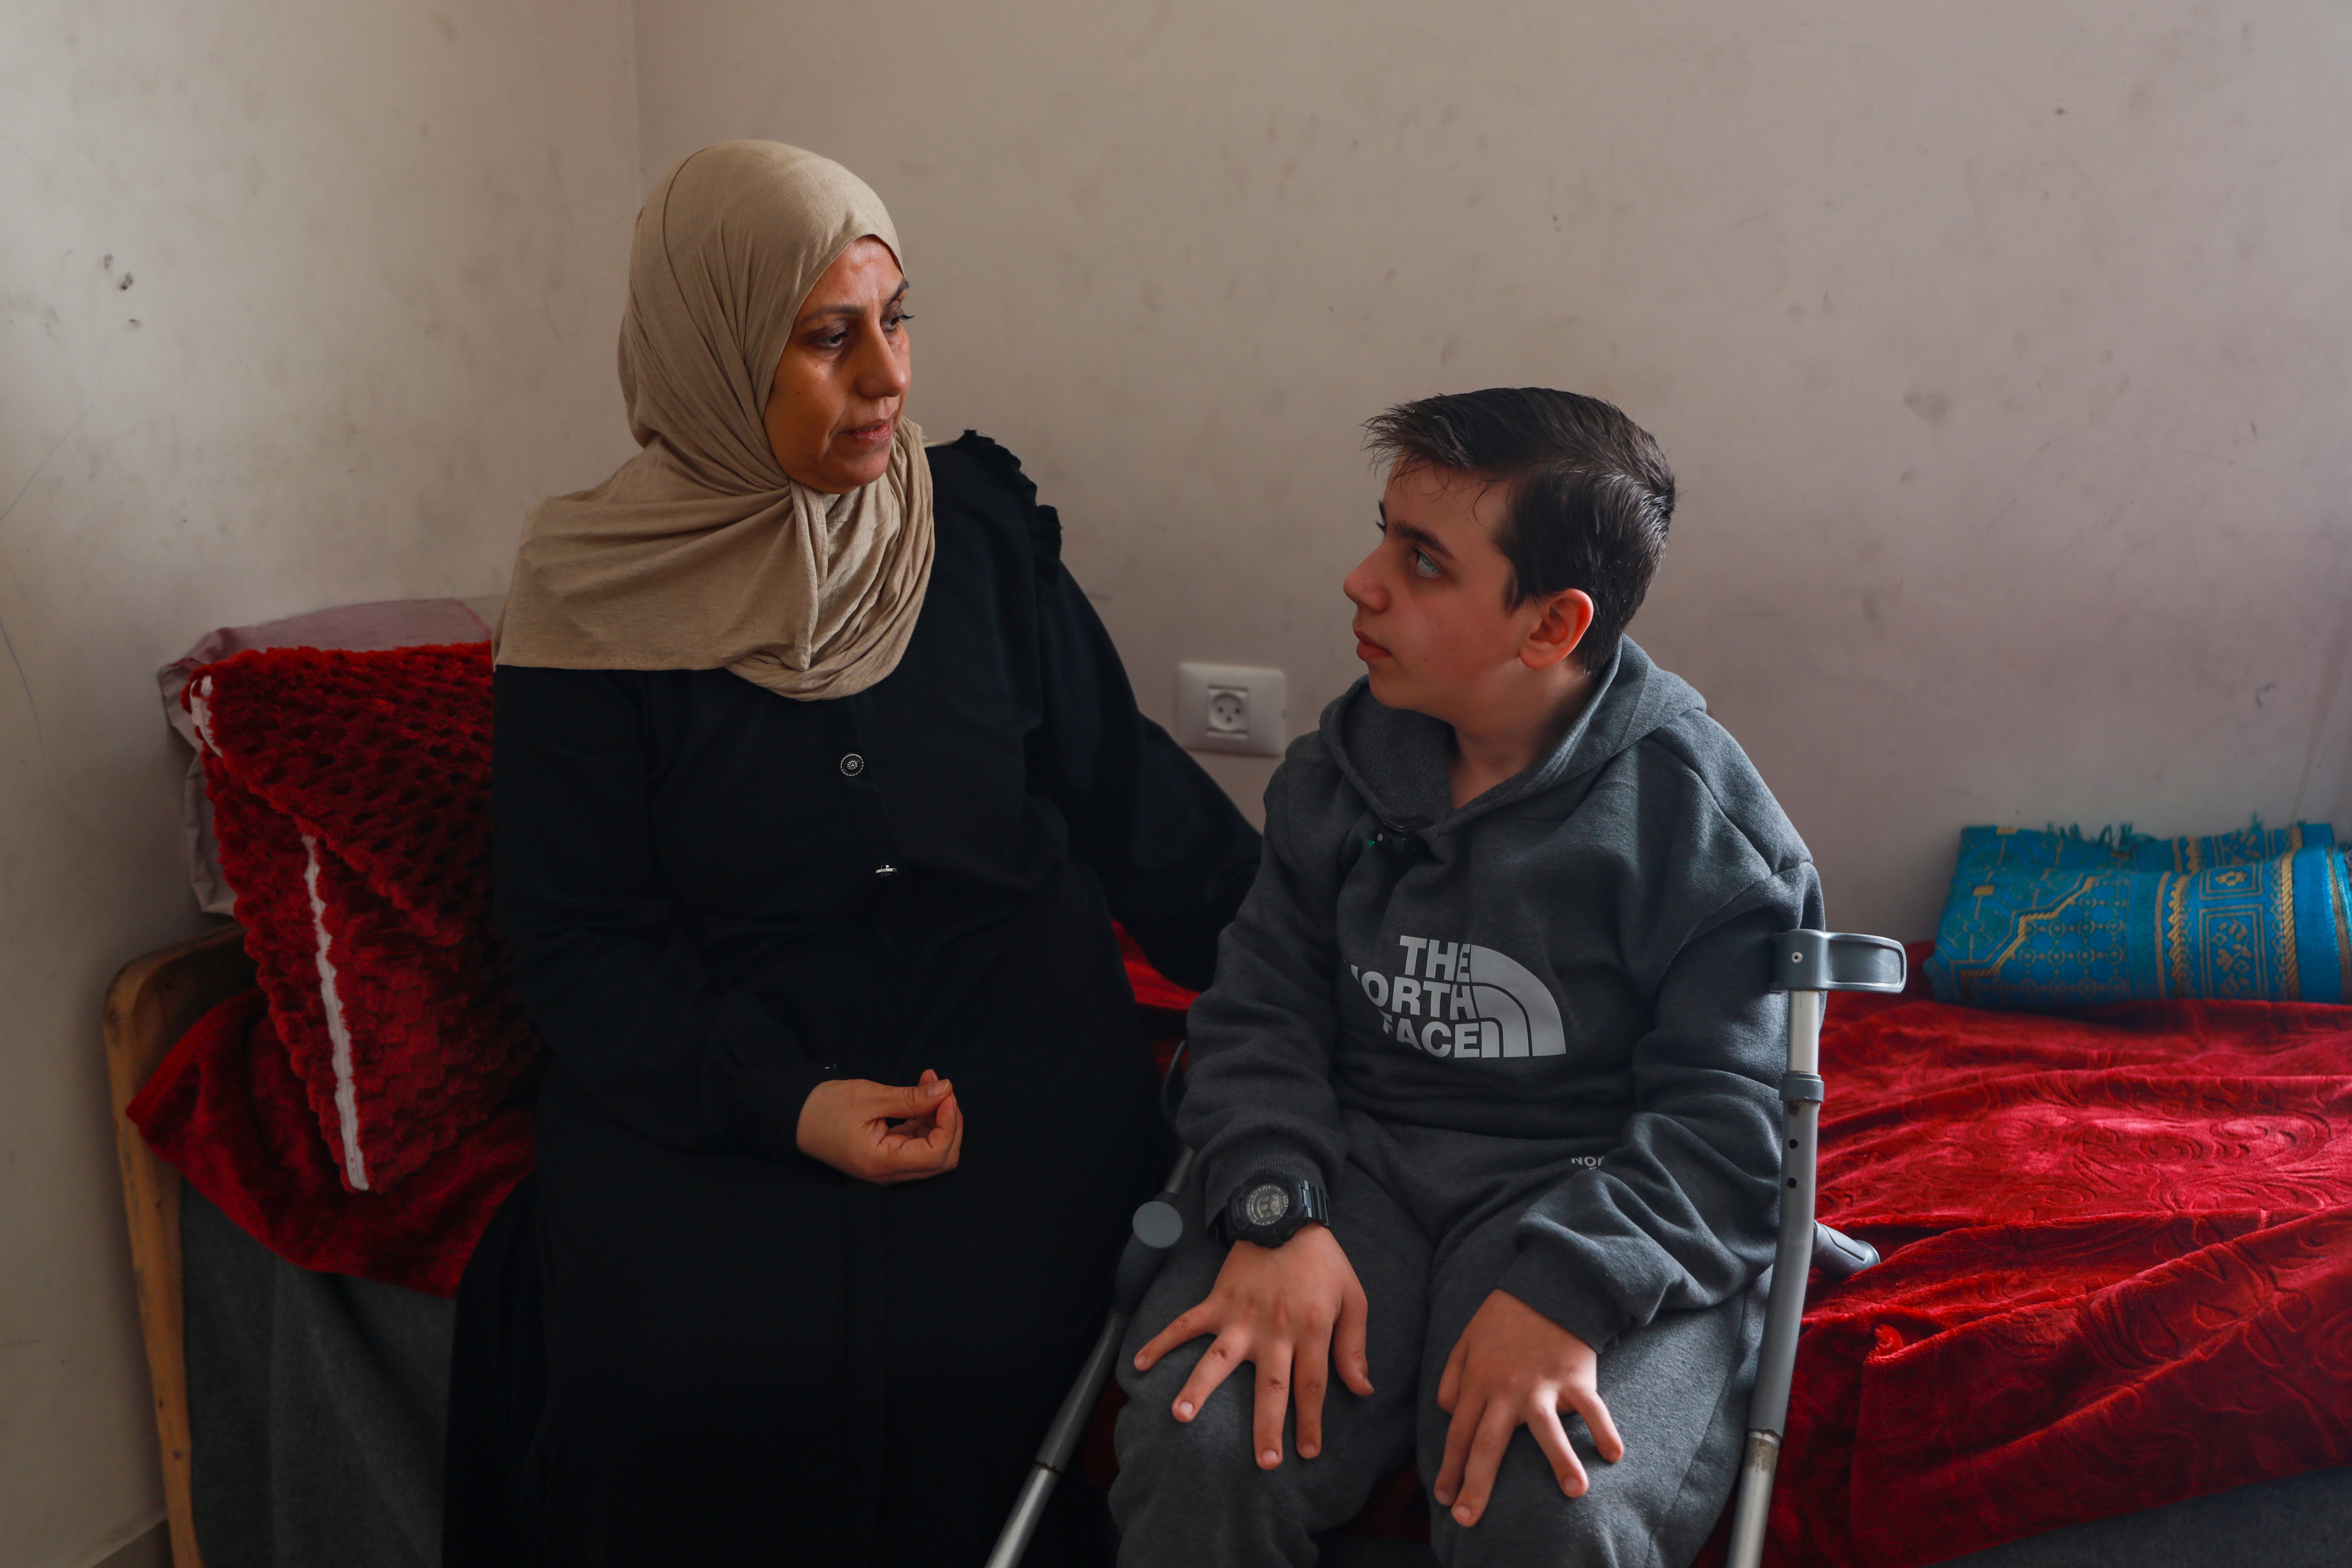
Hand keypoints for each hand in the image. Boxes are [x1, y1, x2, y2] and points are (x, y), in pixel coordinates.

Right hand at [795, 1069, 963, 1183]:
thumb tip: (946, 1091)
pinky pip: (919, 1144)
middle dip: (949, 1122)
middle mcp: (888, 1173)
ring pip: (933, 1150)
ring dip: (939, 1118)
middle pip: (941, 1158)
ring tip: (930, 1083)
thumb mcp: (870, 1097)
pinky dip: (926, 1120)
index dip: (949, 1124)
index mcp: (882, 1163)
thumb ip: (911, 1098)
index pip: (936, 1155)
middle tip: (943, 1088)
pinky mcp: (889, 1157)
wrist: (798, 1117)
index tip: (947, 1094)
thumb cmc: (827, 1107)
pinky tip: (922, 1095)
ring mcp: (889, 1168)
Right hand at [1132, 1222, 1373, 1468]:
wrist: (1287, 1216)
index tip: (1308, 1452)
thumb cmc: (1323, 1262)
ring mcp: (1241, 1316)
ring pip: (1219, 1358)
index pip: (1311, 1386)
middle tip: (1265, 1461)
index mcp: (1310, 1331)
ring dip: (1199, 1387)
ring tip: (1181, 1414)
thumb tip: (1363, 1390)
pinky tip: (1141, 1364)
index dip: (1311, 1422)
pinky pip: (1185, 1324)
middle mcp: (1274, 1330)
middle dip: (1267, 1426)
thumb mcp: (1354, 1299)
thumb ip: (1354, 1347)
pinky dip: (1161, 1342)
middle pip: (1272, 1385)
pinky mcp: (1217, 1301)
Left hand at [1433, 1289, 1622, 1527]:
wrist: (1547, 1284)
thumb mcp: (1466, 1340)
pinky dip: (1604, 1431)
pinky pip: (1592, 1408)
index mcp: (1479, 1381)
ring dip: (1560, 1461)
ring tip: (1572, 1493)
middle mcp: (1507, 1388)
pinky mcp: (1575, 1376)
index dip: (1450, 1466)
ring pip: (1546, 1429)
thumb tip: (1451, 1414)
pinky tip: (1612, 1456)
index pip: (1459, 1433)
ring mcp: (1543, 1384)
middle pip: (1488, 1442)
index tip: (1444, 1498)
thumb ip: (1452, 1377)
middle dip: (1476, 1484)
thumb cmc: (1505, 1318)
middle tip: (1468, 1521)